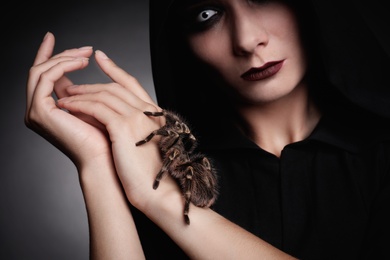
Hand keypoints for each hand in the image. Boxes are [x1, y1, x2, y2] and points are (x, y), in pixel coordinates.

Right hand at [25, 32, 110, 168]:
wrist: (105, 156)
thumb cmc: (104, 135)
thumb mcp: (89, 104)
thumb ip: (78, 88)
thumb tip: (77, 64)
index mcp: (48, 109)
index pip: (43, 76)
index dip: (47, 55)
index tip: (52, 36)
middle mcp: (37, 110)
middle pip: (40, 71)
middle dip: (60, 54)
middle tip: (84, 49)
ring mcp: (35, 111)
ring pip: (41, 71)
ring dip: (64, 59)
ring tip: (86, 55)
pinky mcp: (40, 111)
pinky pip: (46, 78)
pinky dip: (62, 67)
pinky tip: (81, 64)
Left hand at [56, 50, 180, 208]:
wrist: (160, 191)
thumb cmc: (152, 174)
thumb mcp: (146, 144)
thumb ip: (136, 129)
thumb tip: (116, 125)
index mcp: (154, 113)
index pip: (132, 83)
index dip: (115, 69)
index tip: (101, 58)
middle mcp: (147, 110)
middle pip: (115, 87)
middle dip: (91, 83)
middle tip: (72, 85)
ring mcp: (137, 117)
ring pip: (104, 94)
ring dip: (81, 93)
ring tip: (65, 96)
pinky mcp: (124, 127)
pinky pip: (96, 107)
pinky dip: (79, 104)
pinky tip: (67, 106)